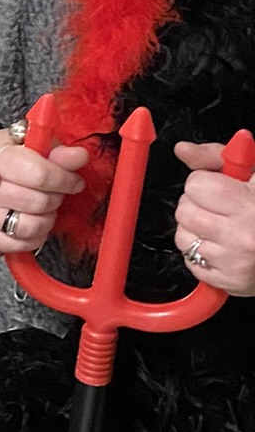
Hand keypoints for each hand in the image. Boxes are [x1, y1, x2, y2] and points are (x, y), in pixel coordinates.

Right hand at [0, 121, 88, 255]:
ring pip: (27, 226)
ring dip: (46, 219)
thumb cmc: (7, 154)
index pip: (39, 174)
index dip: (64, 180)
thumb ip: (57, 152)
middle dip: (56, 198)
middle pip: (35, 202)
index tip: (74, 181)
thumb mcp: (30, 143)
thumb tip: (80, 156)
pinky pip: (16, 245)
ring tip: (46, 208)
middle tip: (57, 192)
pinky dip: (33, 238)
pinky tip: (36, 223)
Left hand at [173, 143, 254, 295]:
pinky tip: (221, 246)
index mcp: (250, 203)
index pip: (196, 185)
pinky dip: (200, 254)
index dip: (204, 182)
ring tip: (220, 226)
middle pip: (185, 211)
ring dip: (195, 230)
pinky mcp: (230, 281)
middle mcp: (243, 235)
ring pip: (183, 237)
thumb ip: (218, 157)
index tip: (219, 187)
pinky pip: (191, 263)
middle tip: (220, 207)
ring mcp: (236, 261)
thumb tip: (184, 150)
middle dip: (196, 205)